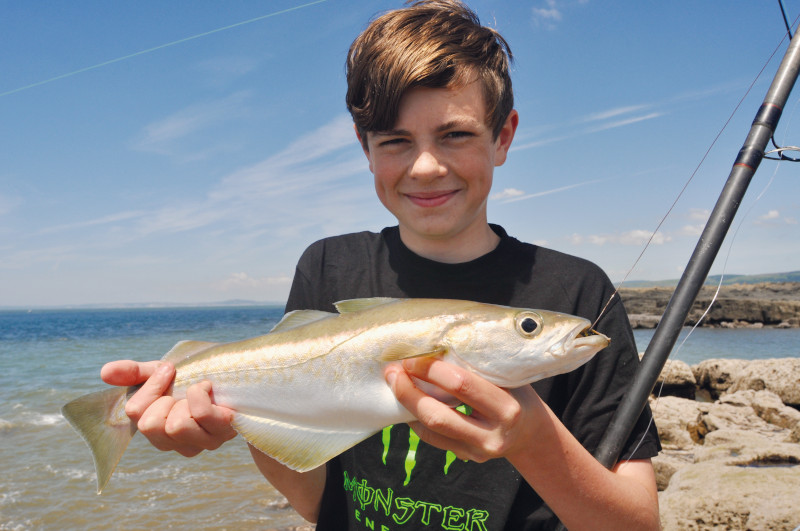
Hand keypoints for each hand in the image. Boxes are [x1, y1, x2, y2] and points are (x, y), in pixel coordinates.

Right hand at [101, 360, 236, 456]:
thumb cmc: (196, 375)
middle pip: (150, 425)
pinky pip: (202, 415)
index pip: (134, 414)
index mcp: (155, 428)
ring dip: (187, 398)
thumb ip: (134, 372)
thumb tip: (105, 372)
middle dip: (166, 396)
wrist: (238, 373)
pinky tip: (208, 388)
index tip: (168, 369)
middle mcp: (176, 442)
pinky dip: (201, 394)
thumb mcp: (163, 370)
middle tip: (183, 386)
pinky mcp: (223, 432)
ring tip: (198, 390)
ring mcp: (201, 441)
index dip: (149, 388)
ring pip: (177, 426)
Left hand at [384, 357, 541, 463]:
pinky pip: (432, 439)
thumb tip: (434, 347)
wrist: (531, 433)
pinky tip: (407, 403)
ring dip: (407, 406)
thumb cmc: (517, 394)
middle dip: (409, 391)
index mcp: (507, 408)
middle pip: (438, 414)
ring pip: (430, 430)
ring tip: (394, 384)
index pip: (461, 385)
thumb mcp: (508, 378)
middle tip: (392, 372)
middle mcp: (493, 434)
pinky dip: (415, 420)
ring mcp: (478, 451)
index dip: (431, 369)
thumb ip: (479, 368)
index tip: (412, 357)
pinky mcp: (466, 458)